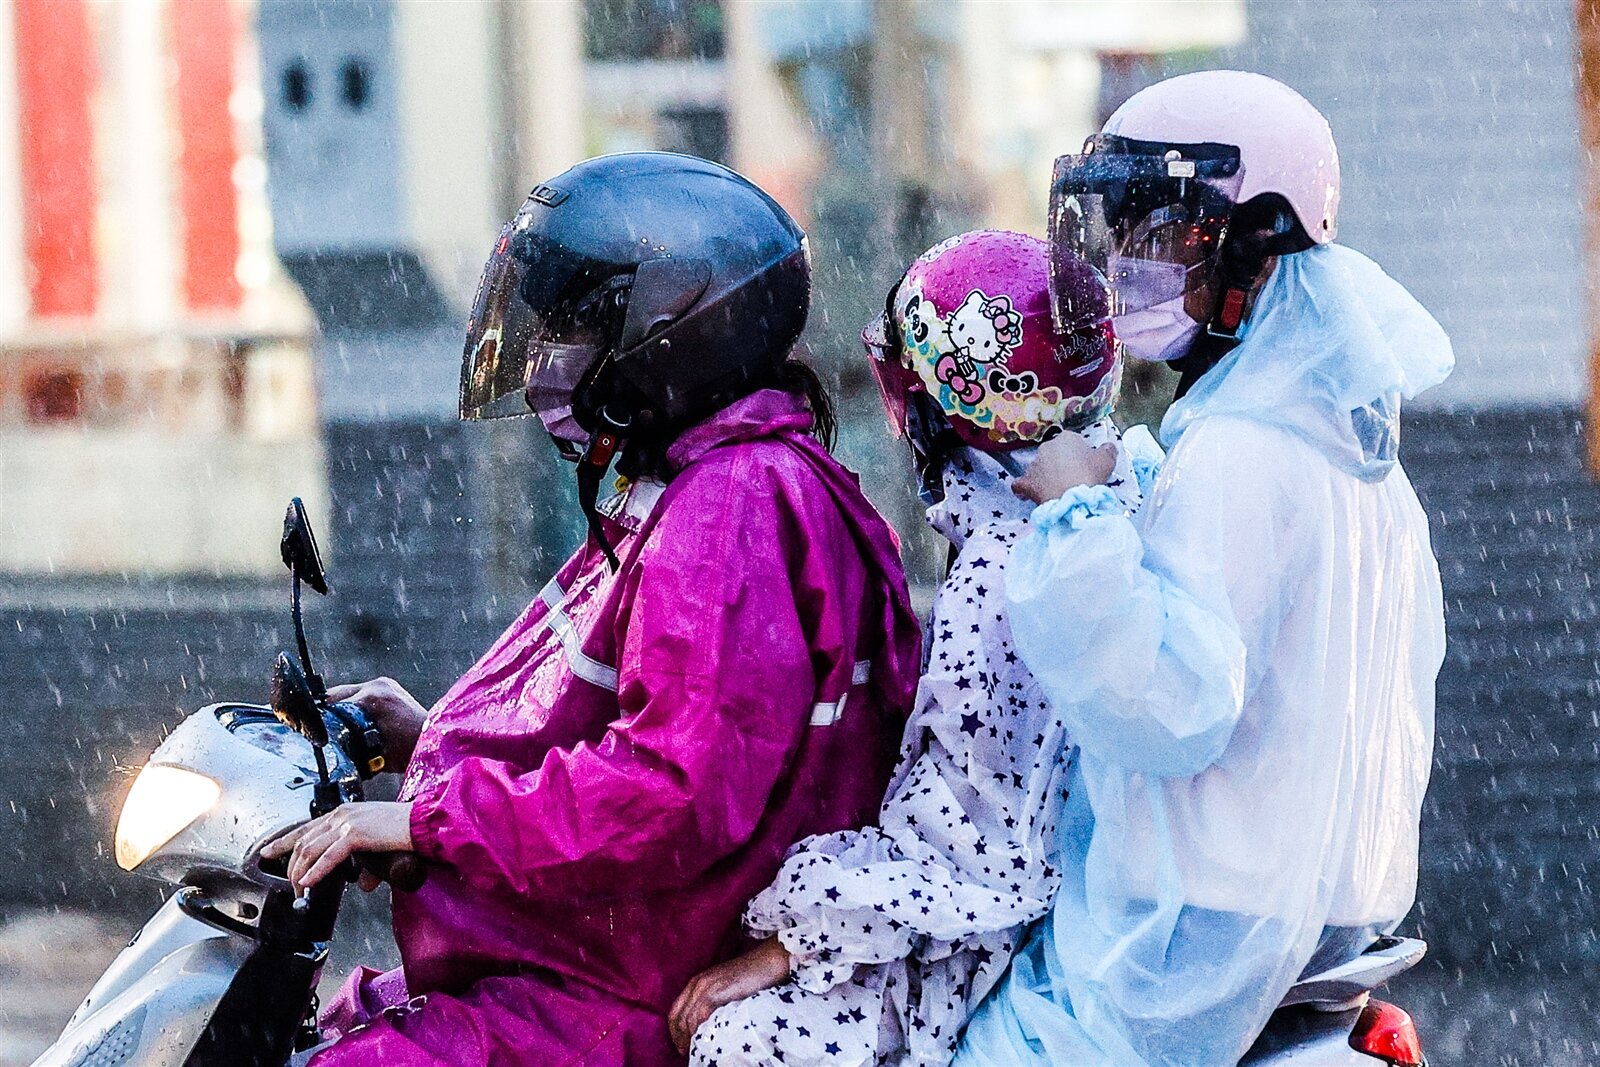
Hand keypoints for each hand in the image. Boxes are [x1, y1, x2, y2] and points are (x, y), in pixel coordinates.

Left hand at [260, 802, 413, 891]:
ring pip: (309, 849)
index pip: (305, 827)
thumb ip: (367, 865)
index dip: (283, 841)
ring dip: (300, 872)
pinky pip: (327, 857)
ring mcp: (346, 824)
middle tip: (289, 885)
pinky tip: (307, 883)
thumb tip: (364, 884)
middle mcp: (341, 815)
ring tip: (299, 890)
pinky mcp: (355, 835)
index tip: (268, 851)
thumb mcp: (378, 846)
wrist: (422, 823)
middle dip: (289, 865)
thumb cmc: (405, 831)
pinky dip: (315, 872)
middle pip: (302, 840)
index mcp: (344, 813)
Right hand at [325, 677, 428, 772]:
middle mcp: (377, 686)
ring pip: (347, 693)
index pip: (331, 703)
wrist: (437, 742)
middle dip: (329, 712)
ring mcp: (384, 684)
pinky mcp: (388, 686)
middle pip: (336, 695)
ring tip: (337, 725)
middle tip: (324, 728)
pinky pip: (361, 692)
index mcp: (372, 698)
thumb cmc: (410, 751)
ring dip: (341, 707)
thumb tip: (330, 747)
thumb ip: (349, 746)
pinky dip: (354, 705)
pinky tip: (353, 719)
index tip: (316, 728)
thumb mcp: (372, 754)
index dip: (321, 718)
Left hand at [668, 938, 791, 1054]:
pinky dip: (699, 1032)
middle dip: (679, 1037)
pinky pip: (699, 1017)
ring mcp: (705, 987)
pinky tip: (706, 1041)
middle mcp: (697, 984)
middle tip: (686, 1051)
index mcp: (697, 982)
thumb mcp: (724, 987)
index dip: (675, 1031)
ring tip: (696, 1050)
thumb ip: (713, 1001)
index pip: (676, 1010)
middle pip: (678, 1016)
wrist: (766, 961)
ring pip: (687, 1019)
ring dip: (689, 1037)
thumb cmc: (751, 976)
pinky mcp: (715, 992)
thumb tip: (707, 1025)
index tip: (681, 1045)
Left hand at [1012, 432, 1115, 503]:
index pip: (1072, 441)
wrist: (1072, 499)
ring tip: (1056, 490)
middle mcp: (1046, 448)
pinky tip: (1028, 495)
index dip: (1080, 454)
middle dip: (1061, 464)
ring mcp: (1033, 465)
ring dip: (1045, 476)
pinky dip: (1025, 488)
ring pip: (1039, 468)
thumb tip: (1108, 446)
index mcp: (1066, 438)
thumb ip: (1108, 450)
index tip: (1086, 466)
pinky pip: (1021, 484)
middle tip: (1073, 479)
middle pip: (1054, 454)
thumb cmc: (1091, 476)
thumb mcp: (1107, 461)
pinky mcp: (1026, 482)